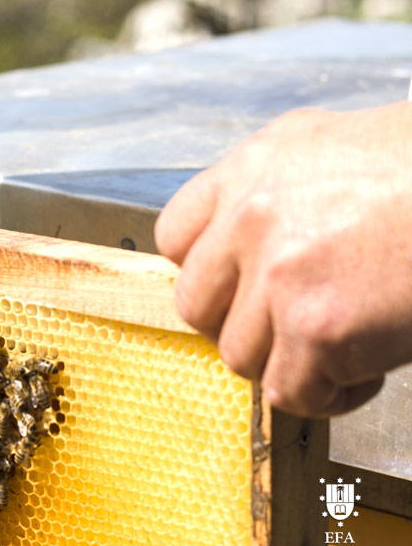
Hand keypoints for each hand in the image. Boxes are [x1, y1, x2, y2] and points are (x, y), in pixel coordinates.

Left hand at [155, 102, 411, 415]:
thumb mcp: (335, 149)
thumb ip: (280, 196)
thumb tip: (255, 253)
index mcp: (251, 168)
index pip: (175, 237)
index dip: (211, 274)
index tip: (243, 289)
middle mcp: (250, 216)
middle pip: (196, 304)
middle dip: (244, 325)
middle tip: (296, 327)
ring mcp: (277, 273)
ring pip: (239, 355)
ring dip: (291, 363)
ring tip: (346, 347)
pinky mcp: (315, 327)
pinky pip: (289, 392)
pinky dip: (328, 395)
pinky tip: (370, 371)